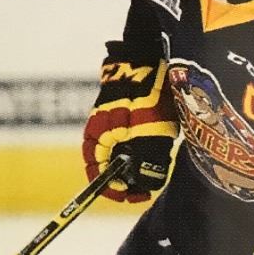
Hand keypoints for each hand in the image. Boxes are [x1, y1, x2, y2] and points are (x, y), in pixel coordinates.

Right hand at [83, 52, 176, 203]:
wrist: (148, 57)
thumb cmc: (147, 97)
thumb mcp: (151, 135)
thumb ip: (147, 162)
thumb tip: (144, 185)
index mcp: (98, 137)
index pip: (97, 173)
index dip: (113, 190)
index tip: (131, 197)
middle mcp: (99, 128)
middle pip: (108, 163)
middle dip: (126, 178)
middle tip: (146, 188)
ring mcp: (110, 117)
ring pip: (118, 149)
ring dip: (133, 162)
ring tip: (154, 169)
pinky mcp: (123, 108)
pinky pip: (126, 135)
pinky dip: (138, 146)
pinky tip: (156, 146)